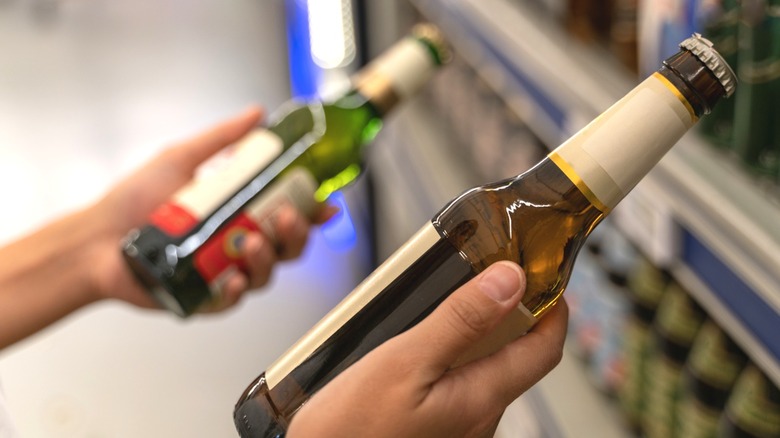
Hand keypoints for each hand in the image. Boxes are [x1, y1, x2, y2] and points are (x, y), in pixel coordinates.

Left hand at [87, 107, 334, 311]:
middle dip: (297, 234)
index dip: (312, 212)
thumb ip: (223, 139)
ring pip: (268, 273)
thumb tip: (257, 114)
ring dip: (268, 258)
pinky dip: (239, 288)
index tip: (326, 205)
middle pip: (288, 247)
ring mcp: (224, 272)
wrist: (97, 238)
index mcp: (239, 213)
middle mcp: (237, 244)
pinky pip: (236, 298)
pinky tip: (233, 277)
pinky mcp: (207, 298)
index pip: (288, 214)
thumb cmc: (135, 200)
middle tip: (287, 217)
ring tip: (250, 241)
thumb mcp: (182, 159)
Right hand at [288, 261, 567, 437]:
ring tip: (446, 304)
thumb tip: (509, 282)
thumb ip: (460, 322)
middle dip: (510, 313)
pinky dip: (453, 356)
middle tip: (487, 275)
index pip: (545, 348)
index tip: (544, 276)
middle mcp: (479, 417)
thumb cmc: (351, 431)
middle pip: (515, 356)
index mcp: (480, 398)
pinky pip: (459, 385)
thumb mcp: (405, 362)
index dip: (554, 307)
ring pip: (484, 369)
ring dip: (477, 334)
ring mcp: (459, 427)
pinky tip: (421, 344)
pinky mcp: (436, 428)